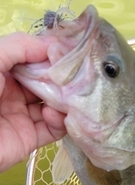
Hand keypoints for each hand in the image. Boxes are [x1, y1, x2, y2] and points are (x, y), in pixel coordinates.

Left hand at [0, 32, 65, 171]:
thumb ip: (20, 46)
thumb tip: (52, 45)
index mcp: (3, 73)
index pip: (34, 61)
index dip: (51, 56)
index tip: (68, 53)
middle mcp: (13, 93)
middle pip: (46, 83)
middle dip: (62, 79)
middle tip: (77, 75)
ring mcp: (22, 116)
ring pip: (53, 106)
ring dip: (65, 100)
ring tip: (69, 95)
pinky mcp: (29, 139)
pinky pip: (52, 130)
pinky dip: (59, 121)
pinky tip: (52, 113)